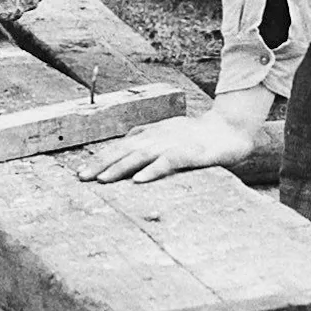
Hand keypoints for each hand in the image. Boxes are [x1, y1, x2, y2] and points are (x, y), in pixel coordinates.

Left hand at [83, 91, 273, 183]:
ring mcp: (173, 143)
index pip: (119, 146)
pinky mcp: (190, 152)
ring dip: (120, 167)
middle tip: (81, 178)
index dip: (100, 158)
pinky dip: (153, 170)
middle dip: (101, 164)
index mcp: (151, 134)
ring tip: (102, 179)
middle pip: (124, 150)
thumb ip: (146, 136)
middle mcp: (157, 136)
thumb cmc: (196, 135)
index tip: (80, 173)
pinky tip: (139, 180)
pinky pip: (168, 162)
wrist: (229, 129)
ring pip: (141, 155)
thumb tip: (124, 142)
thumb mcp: (167, 132)